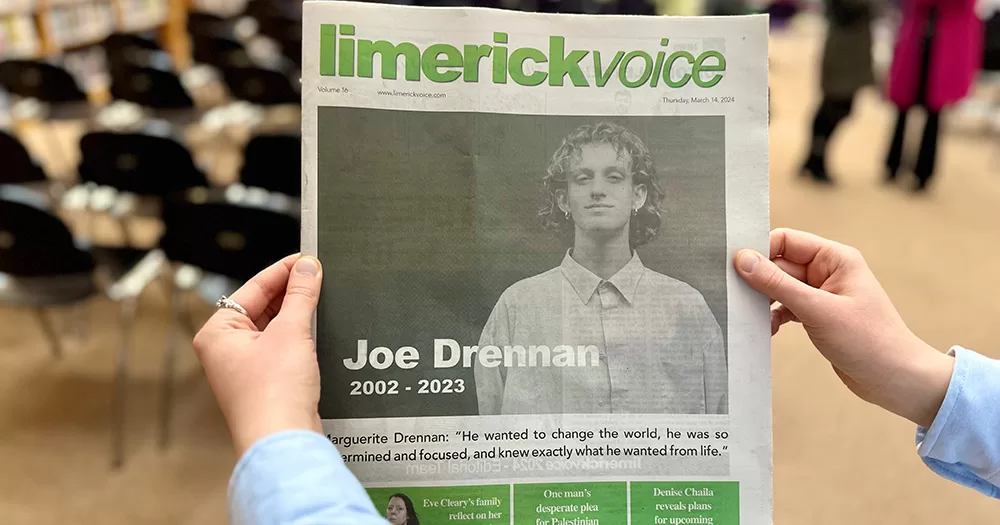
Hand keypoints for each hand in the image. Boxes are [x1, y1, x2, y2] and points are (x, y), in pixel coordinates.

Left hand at [193, 254, 323, 455]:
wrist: (283, 441)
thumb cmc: (272, 395)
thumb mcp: (291, 332)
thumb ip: (301, 295)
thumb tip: (308, 268)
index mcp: (217, 333)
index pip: (252, 289)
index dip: (282, 272)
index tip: (307, 260)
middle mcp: (225, 350)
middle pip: (262, 307)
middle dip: (291, 294)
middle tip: (319, 276)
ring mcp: (245, 369)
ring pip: (274, 328)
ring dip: (297, 315)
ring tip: (321, 298)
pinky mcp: (266, 384)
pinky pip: (283, 348)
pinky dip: (300, 336)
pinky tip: (318, 328)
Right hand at [734, 228, 953, 427]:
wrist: (895, 380)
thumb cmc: (868, 341)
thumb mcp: (818, 310)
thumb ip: (778, 284)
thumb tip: (743, 260)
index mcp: (835, 258)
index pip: (786, 241)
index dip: (760, 251)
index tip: (735, 268)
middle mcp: (828, 271)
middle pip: (779, 265)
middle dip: (758, 281)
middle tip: (736, 298)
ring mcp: (822, 294)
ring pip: (779, 288)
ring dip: (764, 302)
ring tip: (751, 318)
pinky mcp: (817, 316)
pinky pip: (785, 307)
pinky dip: (773, 317)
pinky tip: (767, 331)